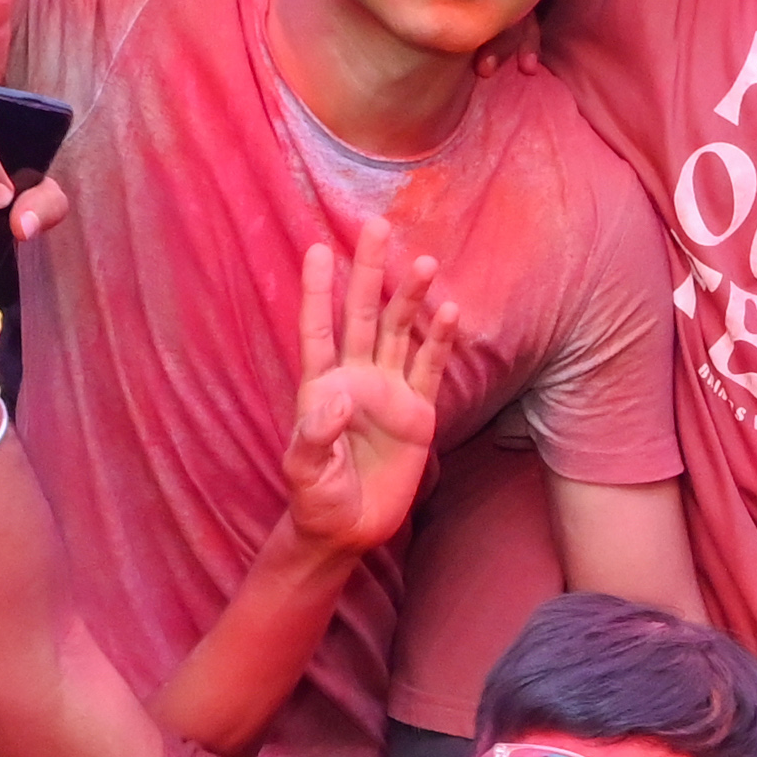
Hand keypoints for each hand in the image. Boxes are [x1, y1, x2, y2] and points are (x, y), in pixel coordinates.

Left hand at [281, 228, 459, 557]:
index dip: (317, 290)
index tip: (316, 249)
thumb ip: (316, 435)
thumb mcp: (305, 472)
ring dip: (411, 297)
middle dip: (369, 272)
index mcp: (320, 387)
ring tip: (425, 262)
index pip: (318, 329)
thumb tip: (340, 399)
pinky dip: (440, 340)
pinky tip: (451, 311)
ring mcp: (389, 392)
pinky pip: (430, 368)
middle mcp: (356, 379)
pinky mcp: (417, 413)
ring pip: (400, 332)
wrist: (350, 529)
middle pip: (363, 314)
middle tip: (377, 227)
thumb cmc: (317, 500)